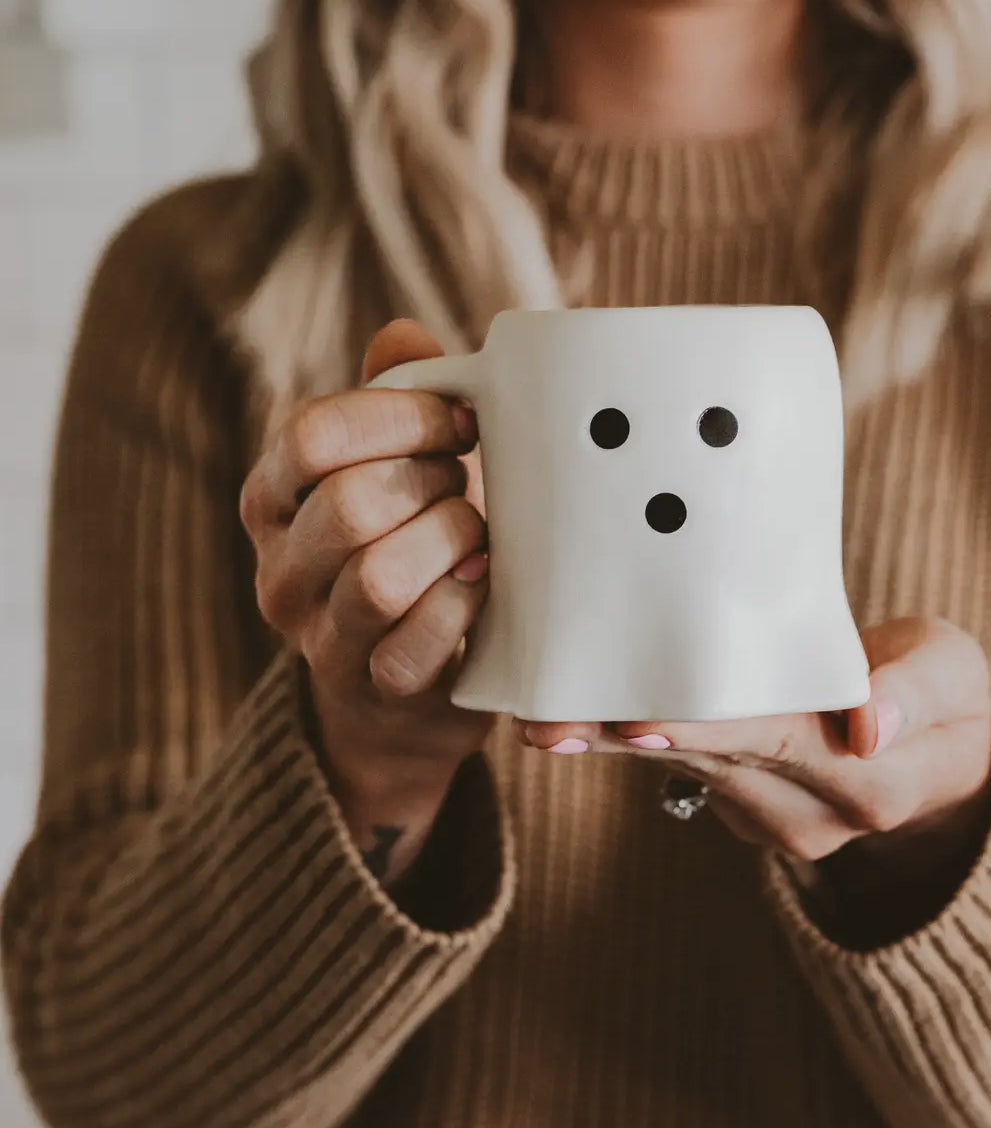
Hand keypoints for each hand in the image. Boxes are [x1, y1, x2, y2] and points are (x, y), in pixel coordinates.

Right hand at [240, 319, 491, 884]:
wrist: (406, 689)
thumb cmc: (410, 552)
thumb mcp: (394, 472)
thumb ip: (393, 402)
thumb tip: (405, 335)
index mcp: (271, 501)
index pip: (313, 434)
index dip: (401, 416)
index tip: (462, 420)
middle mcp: (279, 572)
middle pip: (348, 504)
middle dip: (431, 483)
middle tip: (467, 485)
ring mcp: (319, 640)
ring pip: (378, 579)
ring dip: (448, 544)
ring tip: (477, 537)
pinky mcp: (372, 691)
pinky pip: (413, 646)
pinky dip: (460, 606)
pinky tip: (482, 585)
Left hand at [514, 617, 990, 864]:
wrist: (934, 757)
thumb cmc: (939, 696)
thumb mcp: (954, 673)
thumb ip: (918, 691)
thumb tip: (868, 722)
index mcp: (869, 781)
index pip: (778, 746)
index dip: (706, 732)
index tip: (636, 721)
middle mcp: (812, 817)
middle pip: (712, 765)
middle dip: (628, 740)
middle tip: (549, 721)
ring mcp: (772, 823)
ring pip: (685, 773)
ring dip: (614, 746)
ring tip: (543, 720)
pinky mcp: (742, 812)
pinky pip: (684, 772)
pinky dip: (638, 740)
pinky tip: (585, 714)